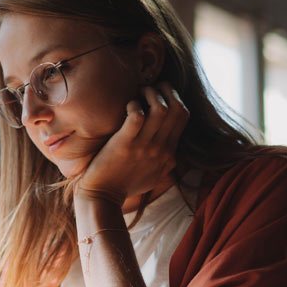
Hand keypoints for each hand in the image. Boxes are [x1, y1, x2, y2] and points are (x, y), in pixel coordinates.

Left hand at [75, 81, 188, 204]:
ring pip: (161, 109)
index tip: (159, 93)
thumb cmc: (124, 184)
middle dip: (165, 90)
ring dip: (150, 94)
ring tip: (138, 94)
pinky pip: (136, 116)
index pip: (184, 114)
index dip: (174, 96)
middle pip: (177, 108)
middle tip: (148, 88)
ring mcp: (143, 147)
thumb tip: (171, 153)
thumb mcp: (154, 175)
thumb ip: (165, 162)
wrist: (103, 197)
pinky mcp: (124, 145)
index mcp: (168, 152)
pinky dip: (133, 105)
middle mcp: (160, 148)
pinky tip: (126, 107)